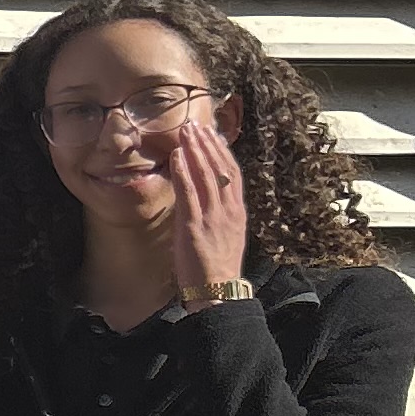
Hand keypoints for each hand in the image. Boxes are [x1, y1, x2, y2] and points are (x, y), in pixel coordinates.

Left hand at [150, 110, 250, 296]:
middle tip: (196, 124)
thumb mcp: (224, 234)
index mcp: (237, 211)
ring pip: (207, 175)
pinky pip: (190, 193)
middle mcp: (229, 210)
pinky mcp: (196, 226)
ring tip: (186, 131)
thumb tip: (206, 195)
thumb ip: (218, 214)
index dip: (221, 151)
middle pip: (221, 168)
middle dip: (208, 144)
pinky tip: (177, 157)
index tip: (212, 134)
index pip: (232, 173)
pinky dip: (184, 172)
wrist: (219, 291)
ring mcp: (213, 217)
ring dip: (195, 150)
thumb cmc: (217, 266)